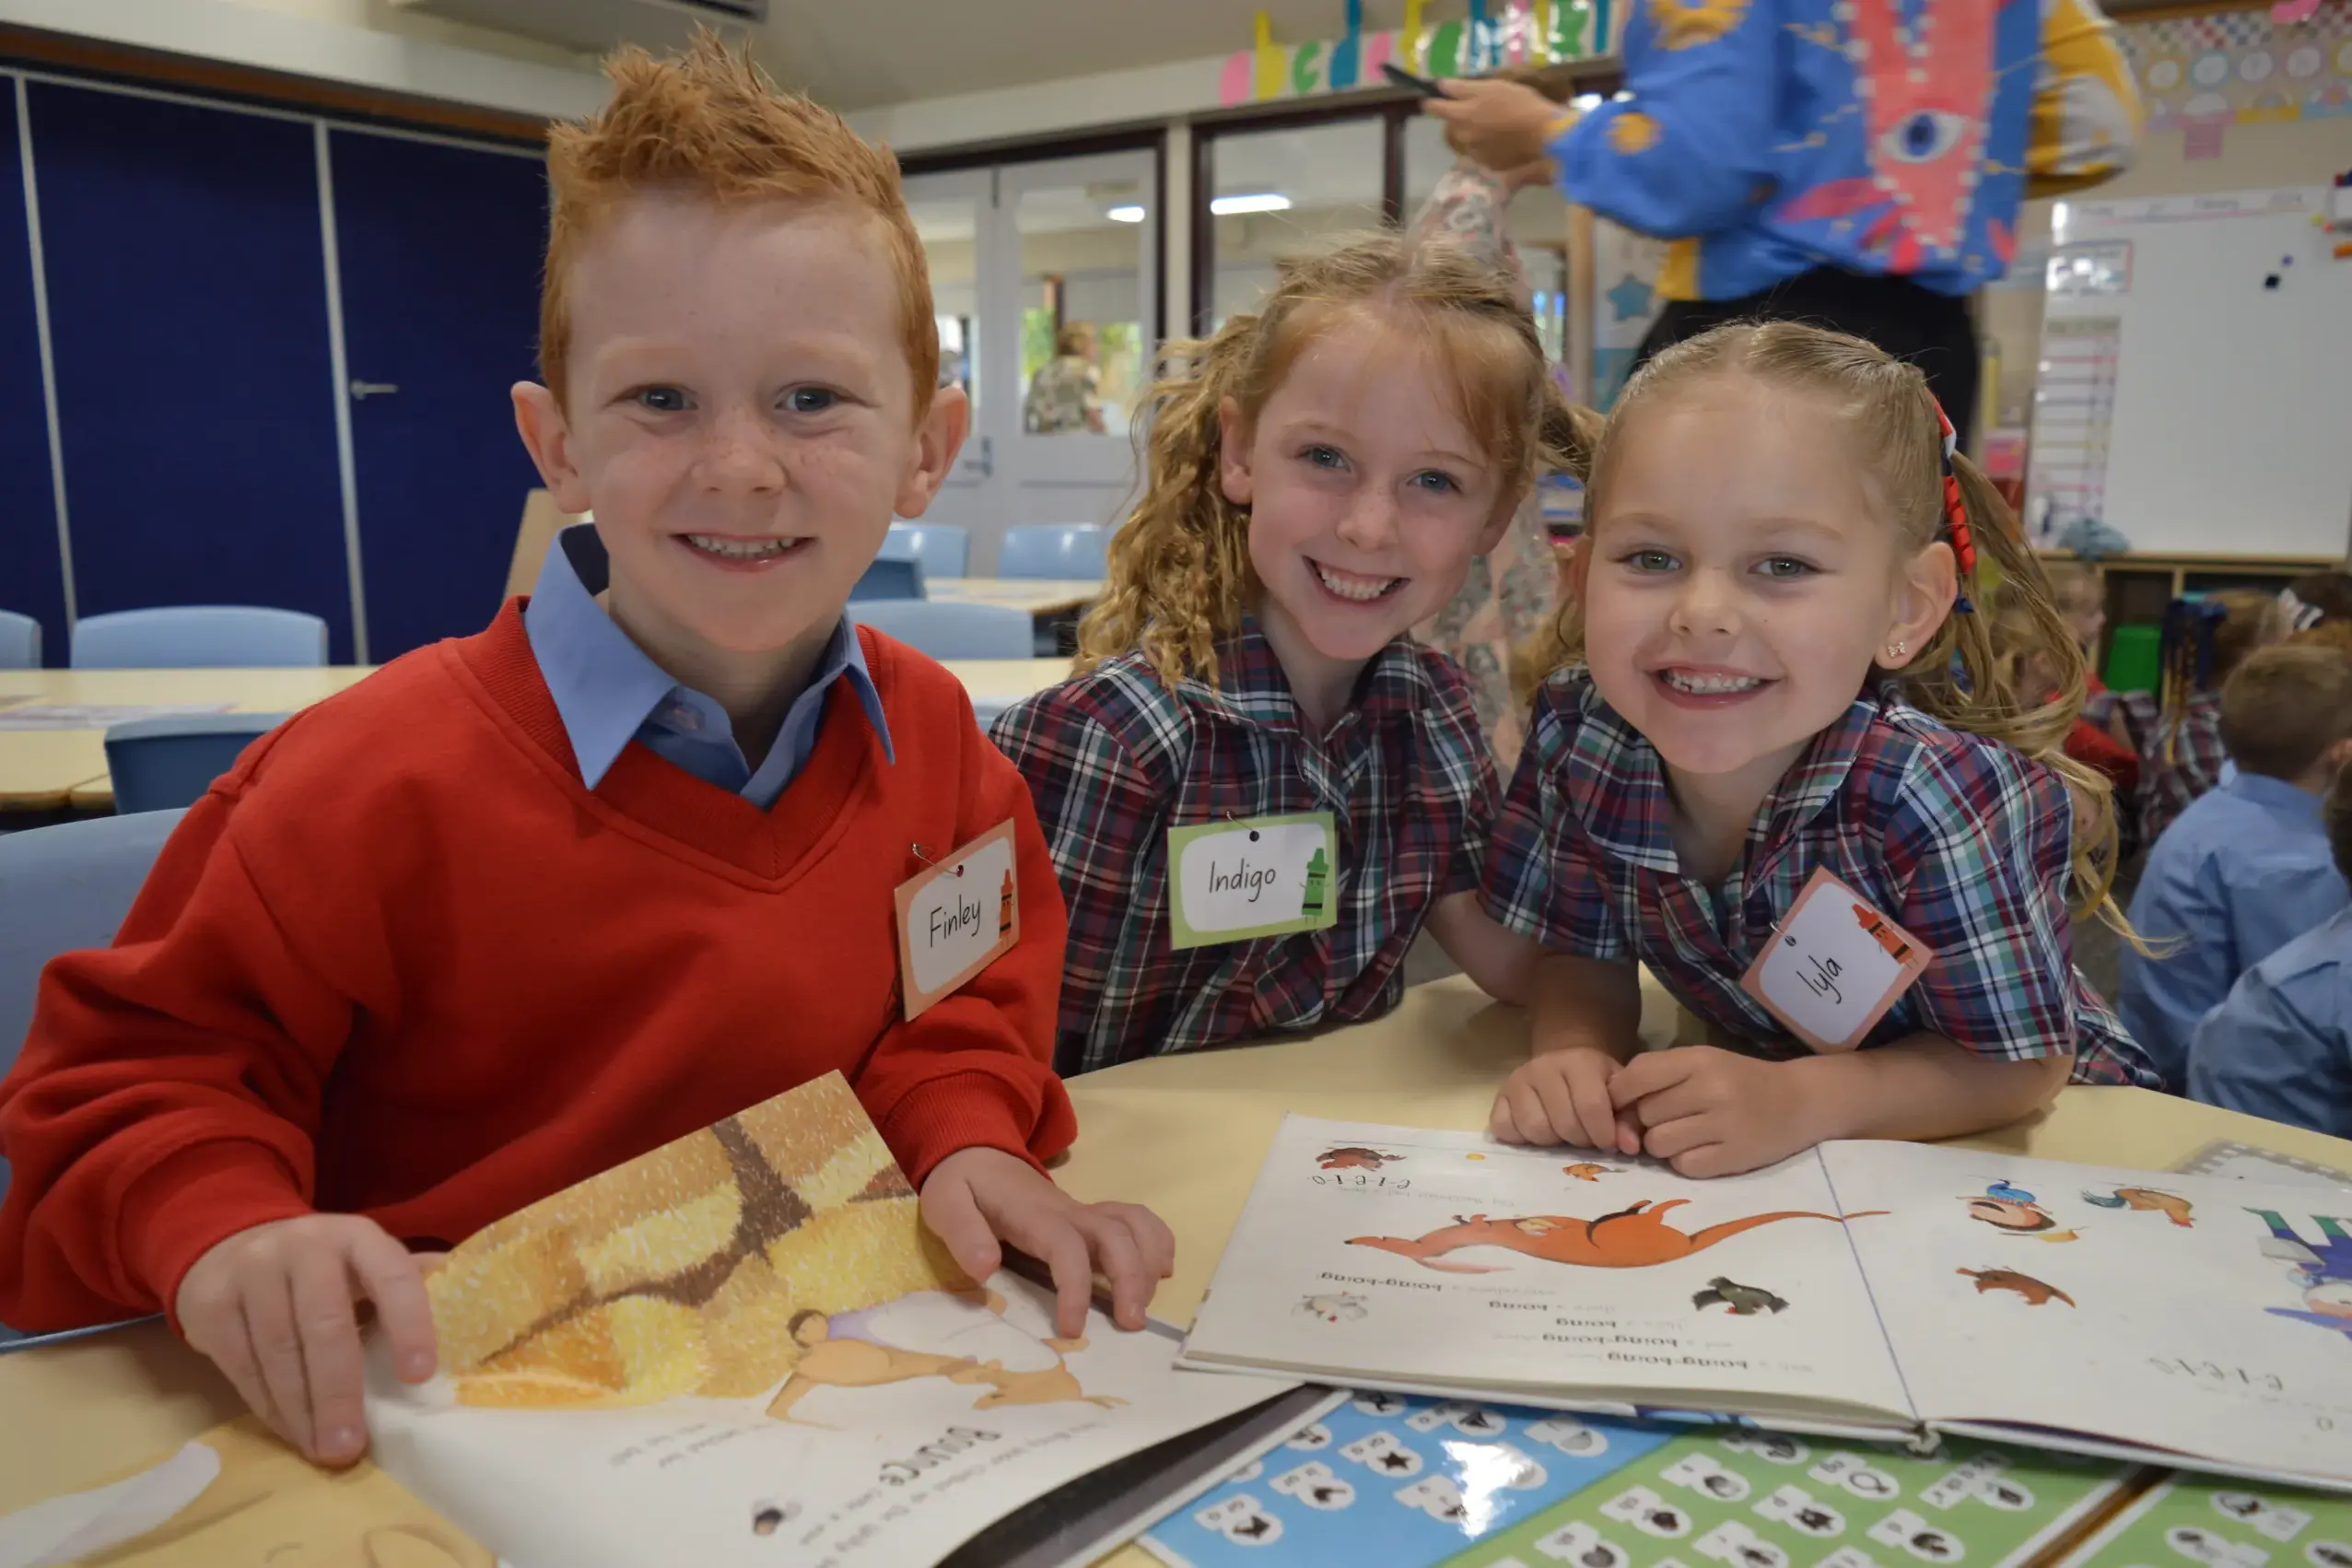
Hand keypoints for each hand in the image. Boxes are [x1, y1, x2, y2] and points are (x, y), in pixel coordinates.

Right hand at [175, 1215, 436, 1466]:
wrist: (231, 1241)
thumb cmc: (321, 1265)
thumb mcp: (367, 1259)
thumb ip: (413, 1280)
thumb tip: (477, 1310)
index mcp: (358, 1236)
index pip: (392, 1274)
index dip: (409, 1322)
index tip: (419, 1375)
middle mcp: (304, 1246)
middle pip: (325, 1324)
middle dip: (340, 1391)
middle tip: (350, 1445)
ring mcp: (252, 1272)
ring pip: (278, 1350)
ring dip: (302, 1410)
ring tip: (323, 1449)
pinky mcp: (211, 1304)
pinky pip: (242, 1365)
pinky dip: (268, 1406)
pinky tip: (290, 1431)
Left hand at [919, 1147, 1173, 1338]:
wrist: (976, 1150)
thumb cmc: (962, 1184)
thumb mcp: (946, 1204)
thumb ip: (964, 1234)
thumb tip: (986, 1270)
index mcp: (1034, 1214)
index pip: (1066, 1248)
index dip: (1076, 1288)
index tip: (1073, 1329)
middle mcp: (1068, 1211)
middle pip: (1116, 1236)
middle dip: (1131, 1279)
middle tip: (1131, 1325)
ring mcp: (1083, 1211)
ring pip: (1134, 1225)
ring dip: (1149, 1263)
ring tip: (1143, 1306)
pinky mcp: (1090, 1215)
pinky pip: (1136, 1219)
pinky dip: (1157, 1241)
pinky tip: (1160, 1271)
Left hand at [1426, 80, 1569, 179]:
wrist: (1543, 132)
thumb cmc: (1518, 103)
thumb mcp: (1491, 87)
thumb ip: (1462, 88)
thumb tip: (1440, 86)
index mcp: (1461, 115)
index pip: (1435, 108)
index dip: (1431, 102)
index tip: (1430, 100)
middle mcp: (1463, 136)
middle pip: (1452, 125)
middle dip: (1459, 118)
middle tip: (1477, 110)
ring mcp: (1475, 153)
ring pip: (1467, 140)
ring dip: (1474, 133)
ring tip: (1494, 125)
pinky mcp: (1489, 164)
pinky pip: (1482, 153)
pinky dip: (1487, 146)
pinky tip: (1502, 139)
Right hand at [1490, 1045, 1641, 1153]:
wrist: (1565, 1056)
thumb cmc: (1597, 1080)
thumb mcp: (1620, 1092)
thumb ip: (1629, 1119)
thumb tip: (1629, 1147)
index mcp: (1578, 1062)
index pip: (1591, 1106)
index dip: (1603, 1133)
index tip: (1608, 1144)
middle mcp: (1543, 1067)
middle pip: (1563, 1122)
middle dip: (1580, 1140)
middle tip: (1586, 1138)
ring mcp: (1518, 1081)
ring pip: (1534, 1128)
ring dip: (1552, 1142)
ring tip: (1563, 1134)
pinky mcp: (1499, 1096)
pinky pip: (1504, 1128)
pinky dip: (1521, 1138)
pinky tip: (1539, 1132)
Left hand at [1610, 1047, 1821, 1175]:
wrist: (1800, 1102)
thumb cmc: (1740, 1079)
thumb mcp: (1702, 1062)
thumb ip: (1657, 1075)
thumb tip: (1610, 1103)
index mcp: (1699, 1060)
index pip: (1636, 1077)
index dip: (1620, 1094)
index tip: (1623, 1103)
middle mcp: (1711, 1090)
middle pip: (1644, 1115)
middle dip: (1647, 1120)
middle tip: (1670, 1118)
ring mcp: (1723, 1126)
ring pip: (1658, 1144)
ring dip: (1663, 1143)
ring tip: (1688, 1134)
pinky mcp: (1732, 1159)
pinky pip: (1682, 1166)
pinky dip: (1685, 1162)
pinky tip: (1704, 1149)